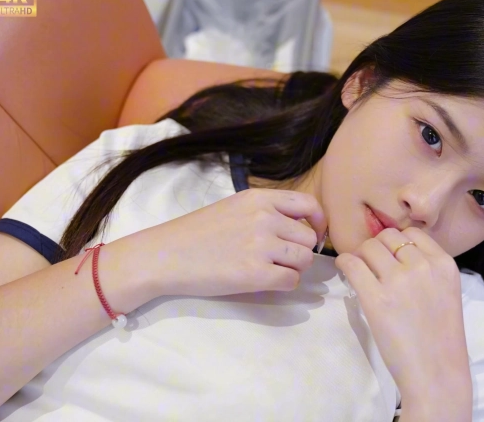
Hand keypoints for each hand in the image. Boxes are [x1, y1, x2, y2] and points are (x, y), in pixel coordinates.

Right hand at [135, 189, 326, 296]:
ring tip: (272, 269)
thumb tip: (301, 226)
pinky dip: (284, 284)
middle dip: (300, 251)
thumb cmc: (197, 233)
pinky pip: (291, 281)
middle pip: (309, 238)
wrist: (165, 255)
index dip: (318, 223)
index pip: (310, 205)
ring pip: (304, 260)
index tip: (313, 234)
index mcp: (259, 198)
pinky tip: (265, 281)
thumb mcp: (235, 207)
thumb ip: (267, 211)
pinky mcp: (255, 274)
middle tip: (281, 259)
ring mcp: (261, 246)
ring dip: (294, 268)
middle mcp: (264, 218)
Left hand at [334, 228, 472, 413]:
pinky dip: (345, 264)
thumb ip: (428, 270)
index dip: (396, 243)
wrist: (437, 374)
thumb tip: (396, 253)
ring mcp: (399, 281)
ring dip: (361, 256)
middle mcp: (423, 266)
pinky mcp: (376, 298)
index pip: (412, 232)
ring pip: (369, 247)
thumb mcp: (447, 292)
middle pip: (388, 236)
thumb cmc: (441, 339)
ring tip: (360, 273)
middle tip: (372, 266)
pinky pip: (352, 264)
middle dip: (377, 248)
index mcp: (444, 264)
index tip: (390, 257)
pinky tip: (346, 273)